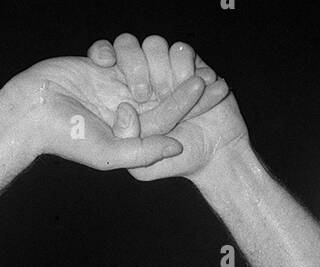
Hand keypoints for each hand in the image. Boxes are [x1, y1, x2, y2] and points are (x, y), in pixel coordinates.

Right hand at [8, 51, 220, 172]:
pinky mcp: (95, 66)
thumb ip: (145, 150)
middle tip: (209, 67)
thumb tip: (179, 145)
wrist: (29, 112)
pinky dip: (112, 50)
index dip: (191, 103)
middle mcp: (123, 109)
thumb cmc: (67, 137)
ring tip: (161, 52)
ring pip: (141, 67)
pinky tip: (105, 58)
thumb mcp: (110, 152)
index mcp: (129, 132)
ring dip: (146, 61)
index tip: (213, 86)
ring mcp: (110, 86)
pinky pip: (115, 50)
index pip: (167, 117)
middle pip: (161, 92)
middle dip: (182, 80)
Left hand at [86, 34, 249, 180]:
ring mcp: (166, 69)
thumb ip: (126, 146)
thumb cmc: (176, 163)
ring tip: (170, 95)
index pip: (104, 57)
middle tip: (143, 95)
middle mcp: (143, 77)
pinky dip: (186, 66)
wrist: (217, 154)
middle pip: (127, 44)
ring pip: (154, 44)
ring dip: (162, 69)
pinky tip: (195, 87)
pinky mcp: (191, 64)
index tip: (104, 62)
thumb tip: (125, 109)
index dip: (102, 51)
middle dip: (134, 64)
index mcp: (123, 97)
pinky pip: (181, 49)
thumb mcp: (142, 168)